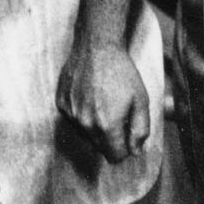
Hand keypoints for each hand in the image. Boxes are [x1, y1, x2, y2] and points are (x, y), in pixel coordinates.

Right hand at [56, 37, 152, 163]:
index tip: (127, 137)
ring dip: (95, 127)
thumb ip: (140, 130)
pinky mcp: (61, 103)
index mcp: (107, 125)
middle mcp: (85, 123)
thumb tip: (135, 151)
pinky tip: (89, 97)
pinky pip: (74, 120)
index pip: (114, 156)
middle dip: (110, 138)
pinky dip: (82, 114)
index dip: (124, 150)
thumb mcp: (141, 101)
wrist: (96, 47)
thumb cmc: (122, 72)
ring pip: (85, 134)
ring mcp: (71, 113)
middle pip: (99, 147)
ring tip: (103, 104)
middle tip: (117, 116)